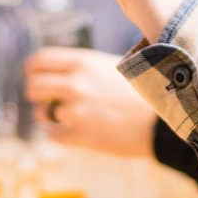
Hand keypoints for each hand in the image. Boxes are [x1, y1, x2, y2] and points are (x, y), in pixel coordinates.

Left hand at [25, 47, 155, 157]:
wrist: (164, 121)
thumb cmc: (143, 91)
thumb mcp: (115, 66)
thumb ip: (86, 68)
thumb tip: (59, 72)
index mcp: (83, 62)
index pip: (40, 60)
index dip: (33, 68)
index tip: (34, 74)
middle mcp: (75, 84)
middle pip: (33, 86)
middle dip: (36, 93)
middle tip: (46, 98)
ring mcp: (76, 111)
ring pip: (41, 113)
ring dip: (48, 115)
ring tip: (65, 116)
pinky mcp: (80, 136)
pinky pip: (53, 135)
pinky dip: (59, 134)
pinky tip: (73, 130)